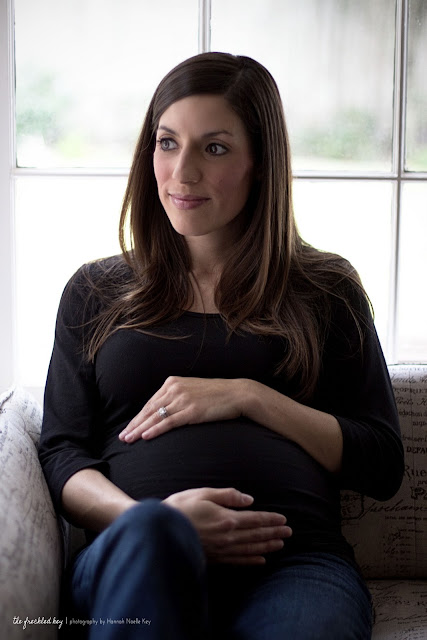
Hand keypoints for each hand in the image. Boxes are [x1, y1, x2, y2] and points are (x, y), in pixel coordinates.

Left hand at [119, 376, 243, 442]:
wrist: (237, 394)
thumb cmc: (217, 395)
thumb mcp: (193, 390)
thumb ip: (177, 397)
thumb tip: (165, 411)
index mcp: (173, 382)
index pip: (151, 402)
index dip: (138, 417)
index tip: (129, 428)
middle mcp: (175, 389)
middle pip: (149, 409)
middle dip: (134, 424)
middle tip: (122, 437)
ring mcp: (183, 399)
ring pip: (155, 416)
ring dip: (140, 429)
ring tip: (129, 440)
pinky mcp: (192, 410)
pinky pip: (169, 422)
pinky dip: (155, 430)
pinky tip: (145, 436)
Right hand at [163, 487, 291, 564]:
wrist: (159, 531)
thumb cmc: (179, 508)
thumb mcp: (203, 493)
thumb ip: (227, 495)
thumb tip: (249, 499)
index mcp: (226, 519)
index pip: (255, 519)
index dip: (270, 520)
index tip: (283, 519)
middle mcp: (227, 537)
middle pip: (256, 535)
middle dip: (274, 533)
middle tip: (289, 532)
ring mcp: (221, 550)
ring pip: (250, 549)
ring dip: (267, 546)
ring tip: (280, 544)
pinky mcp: (214, 558)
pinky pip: (238, 561)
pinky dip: (252, 561)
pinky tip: (261, 560)